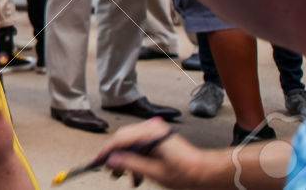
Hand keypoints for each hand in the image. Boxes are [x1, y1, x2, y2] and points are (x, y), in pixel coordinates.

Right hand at [94, 119, 219, 188]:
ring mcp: (156, 131)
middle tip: (111, 172)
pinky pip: (141, 143)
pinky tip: (138, 173)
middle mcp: (152, 128)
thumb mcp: (155, 172)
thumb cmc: (186, 173)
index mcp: (150, 133)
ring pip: (132, 142)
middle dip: (116, 156)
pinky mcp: (160, 137)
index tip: (98, 161)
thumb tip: (111, 159)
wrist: (207, 172)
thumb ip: (130, 164)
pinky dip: (137, 157)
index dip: (107, 151)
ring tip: (127, 178)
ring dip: (127, 159)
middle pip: (124, 138)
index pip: (120, 139)